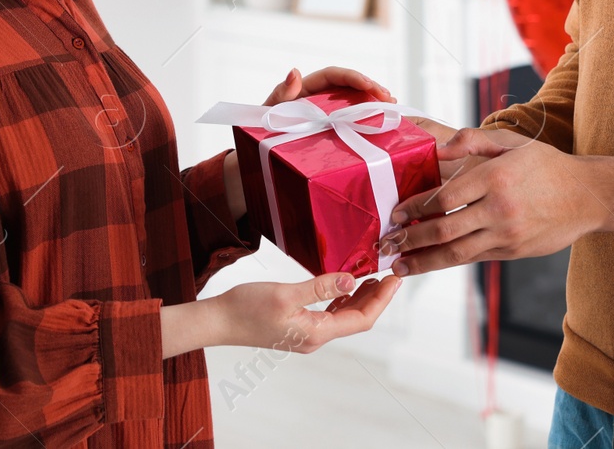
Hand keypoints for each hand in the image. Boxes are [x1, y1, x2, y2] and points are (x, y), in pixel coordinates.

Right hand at [214, 273, 401, 352]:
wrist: (219, 321)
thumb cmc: (247, 308)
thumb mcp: (286, 293)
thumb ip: (321, 287)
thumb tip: (352, 281)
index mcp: (317, 332)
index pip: (361, 319)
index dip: (381, 300)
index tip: (394, 280)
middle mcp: (315, 338)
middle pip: (356, 320)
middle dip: (376, 298)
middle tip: (389, 275)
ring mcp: (306, 335)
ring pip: (343, 318)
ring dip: (360, 298)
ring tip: (372, 277)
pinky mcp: (297, 328)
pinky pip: (329, 316)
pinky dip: (342, 300)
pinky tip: (344, 287)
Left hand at [225, 66, 395, 220]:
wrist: (255, 161)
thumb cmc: (258, 133)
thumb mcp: (267, 113)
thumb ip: (280, 95)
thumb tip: (295, 71)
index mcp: (305, 89)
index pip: (333, 75)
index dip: (353, 77)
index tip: (369, 85)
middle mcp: (319, 99)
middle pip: (349, 86)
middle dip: (370, 88)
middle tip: (388, 97)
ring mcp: (326, 115)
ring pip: (353, 102)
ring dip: (373, 102)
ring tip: (392, 107)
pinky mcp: (330, 132)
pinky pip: (349, 122)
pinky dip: (366, 121)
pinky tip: (382, 124)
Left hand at [378, 129, 613, 275]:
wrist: (587, 196)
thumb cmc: (546, 165)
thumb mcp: (511, 142)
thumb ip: (473, 139)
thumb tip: (439, 148)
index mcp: (495, 178)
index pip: (444, 198)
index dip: (415, 208)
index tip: (395, 214)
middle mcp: (499, 210)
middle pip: (444, 230)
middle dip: (410, 240)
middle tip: (386, 244)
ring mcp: (507, 235)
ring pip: (456, 254)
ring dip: (423, 261)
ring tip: (399, 267)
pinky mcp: (512, 252)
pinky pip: (473, 258)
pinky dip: (448, 262)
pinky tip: (429, 263)